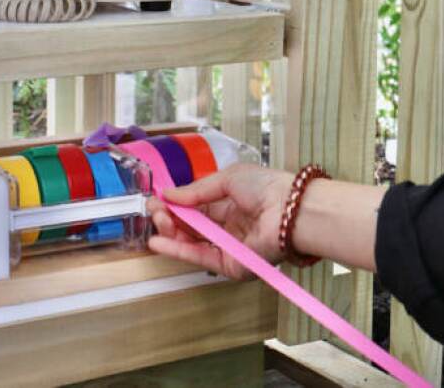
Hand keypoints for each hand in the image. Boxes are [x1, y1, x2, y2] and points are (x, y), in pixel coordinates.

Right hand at [146, 164, 292, 279]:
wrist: (290, 211)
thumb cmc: (266, 188)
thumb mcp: (227, 179)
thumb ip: (196, 190)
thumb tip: (168, 195)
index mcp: (230, 204)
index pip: (196, 207)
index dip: (175, 204)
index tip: (157, 199)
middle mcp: (228, 226)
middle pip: (190, 225)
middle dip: (169, 217)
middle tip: (154, 210)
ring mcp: (227, 246)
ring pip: (191, 241)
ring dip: (170, 231)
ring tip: (157, 220)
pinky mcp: (229, 264)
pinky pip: (199, 257)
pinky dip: (177, 250)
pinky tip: (158, 241)